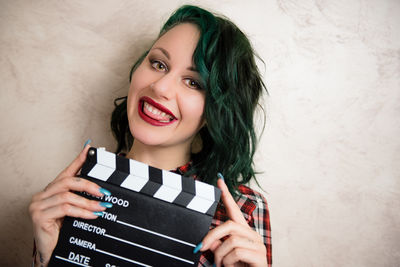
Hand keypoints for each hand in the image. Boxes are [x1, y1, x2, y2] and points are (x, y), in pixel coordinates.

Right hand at [29, 144, 109, 265]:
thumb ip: (82, 198)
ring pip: (67, 196)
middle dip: (89, 185)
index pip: (67, 172)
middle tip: (105, 193)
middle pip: (68, 182)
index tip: (90, 149)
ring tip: (102, 207)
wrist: (51, 252)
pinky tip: (93, 214)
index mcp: (51, 190)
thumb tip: (101, 189)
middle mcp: (42, 194)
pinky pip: (65, 208)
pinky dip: (82, 211)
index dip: (79, 160)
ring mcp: (38, 204)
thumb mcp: (74, 211)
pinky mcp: (38, 216)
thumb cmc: (63, 231)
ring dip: (88, 202)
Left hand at [199, 177, 266, 266]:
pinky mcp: (260, 256)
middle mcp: (253, 235)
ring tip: (221, 265)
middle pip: (229, 225)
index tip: (219, 179)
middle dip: (212, 236)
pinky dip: (228, 262)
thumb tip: (209, 240)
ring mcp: (258, 245)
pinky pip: (237, 252)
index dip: (226, 194)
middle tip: (201, 248)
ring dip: (220, 256)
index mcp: (243, 233)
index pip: (234, 210)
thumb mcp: (224, 256)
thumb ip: (218, 245)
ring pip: (231, 241)